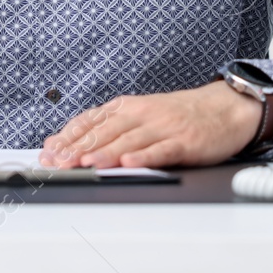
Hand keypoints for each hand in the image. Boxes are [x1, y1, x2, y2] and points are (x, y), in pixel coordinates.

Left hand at [39, 80, 262, 168]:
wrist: (224, 108)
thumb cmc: (178, 116)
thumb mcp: (141, 114)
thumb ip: (110, 128)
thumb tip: (72, 144)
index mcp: (128, 107)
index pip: (91, 121)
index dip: (68, 137)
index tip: (48, 152)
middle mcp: (142, 114)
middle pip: (105, 132)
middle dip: (78, 148)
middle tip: (58, 163)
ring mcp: (163, 127)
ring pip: (129, 140)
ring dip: (105, 153)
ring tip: (85, 165)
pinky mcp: (184, 140)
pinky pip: (162, 150)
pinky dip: (145, 157)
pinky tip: (130, 164)